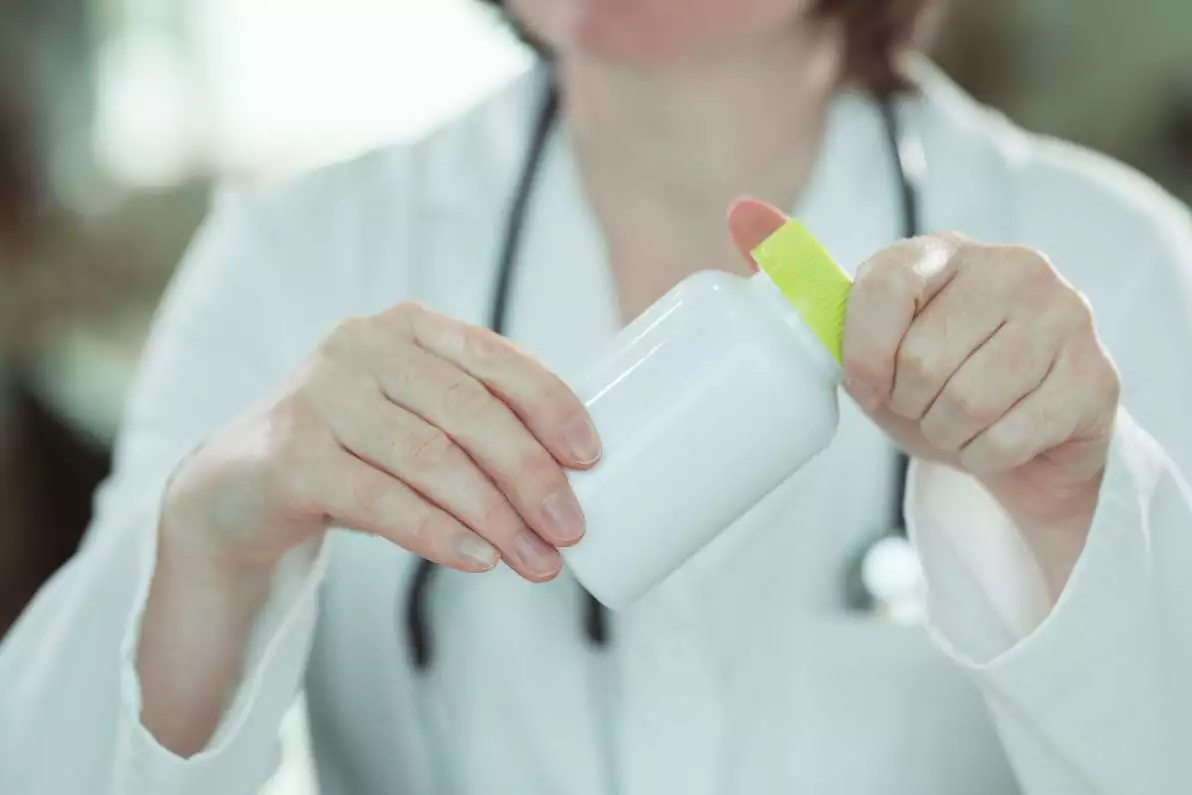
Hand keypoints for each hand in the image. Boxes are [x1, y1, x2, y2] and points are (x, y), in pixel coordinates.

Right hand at [163, 302, 600, 583]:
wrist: (239, 488)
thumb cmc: (353, 451)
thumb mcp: (415, 418)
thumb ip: (475, 424)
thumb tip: (570, 477)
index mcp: (408, 326)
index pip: (496, 359)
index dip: (552, 407)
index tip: (591, 458)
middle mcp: (362, 346)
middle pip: (470, 412)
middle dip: (531, 475)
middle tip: (571, 529)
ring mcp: (319, 394)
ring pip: (431, 458)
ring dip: (495, 517)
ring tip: (536, 561)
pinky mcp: (289, 453)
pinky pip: (381, 500)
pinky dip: (439, 533)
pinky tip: (479, 559)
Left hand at [728, 199, 1120, 595]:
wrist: (1020, 432)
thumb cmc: (929, 378)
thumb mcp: (862, 336)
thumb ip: (802, 280)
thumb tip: (738, 211)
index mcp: (943, 251)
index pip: (882, 288)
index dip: (863, 355)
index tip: (868, 380)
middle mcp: (1014, 267)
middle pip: (922, 363)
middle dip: (907, 406)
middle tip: (919, 406)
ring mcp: (1066, 317)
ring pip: (966, 405)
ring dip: (945, 435)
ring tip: (954, 422)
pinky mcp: (1095, 378)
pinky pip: (1009, 438)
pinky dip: (984, 456)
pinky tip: (994, 438)